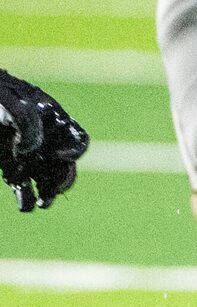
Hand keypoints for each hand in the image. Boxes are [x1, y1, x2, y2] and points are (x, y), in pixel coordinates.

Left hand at [0, 67, 89, 211]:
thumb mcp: (9, 100)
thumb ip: (26, 120)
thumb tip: (29, 150)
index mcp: (53, 120)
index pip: (77, 139)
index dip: (74, 150)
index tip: (59, 155)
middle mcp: (45, 140)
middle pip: (65, 164)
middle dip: (63, 178)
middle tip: (55, 188)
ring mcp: (27, 155)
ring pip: (47, 179)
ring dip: (49, 192)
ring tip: (43, 203)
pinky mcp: (10, 168)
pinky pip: (22, 185)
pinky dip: (25, 197)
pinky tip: (25, 205)